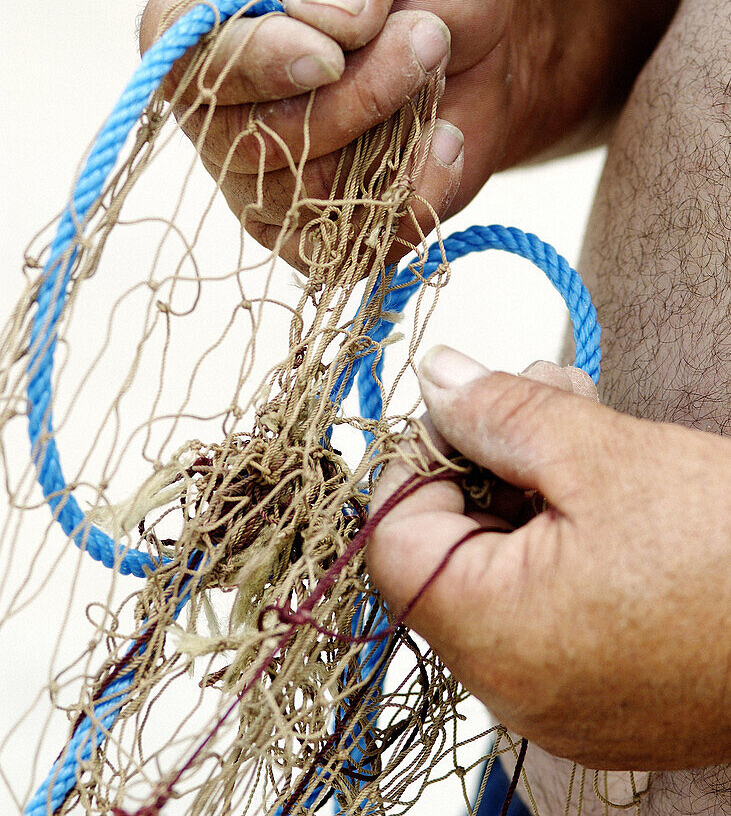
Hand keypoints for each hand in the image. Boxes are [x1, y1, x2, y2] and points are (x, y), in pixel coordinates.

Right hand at [139, 0, 535, 266]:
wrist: (487, 29)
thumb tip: (323, 18)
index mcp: (206, 10)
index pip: (187, 61)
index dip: (256, 65)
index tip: (332, 51)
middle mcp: (220, 105)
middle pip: (250, 142)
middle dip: (356, 97)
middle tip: (428, 35)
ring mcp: (264, 174)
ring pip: (308, 198)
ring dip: (393, 140)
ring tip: (437, 73)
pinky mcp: (320, 227)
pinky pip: (353, 246)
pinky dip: (414, 198)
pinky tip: (446, 140)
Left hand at [367, 349, 730, 769]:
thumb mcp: (604, 454)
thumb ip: (500, 411)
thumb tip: (438, 380)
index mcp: (498, 638)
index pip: (395, 538)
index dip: (421, 459)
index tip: (467, 413)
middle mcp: (515, 690)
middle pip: (449, 554)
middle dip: (487, 461)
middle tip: (540, 402)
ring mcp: (561, 703)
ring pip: (501, 577)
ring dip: (528, 492)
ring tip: (585, 430)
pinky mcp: (604, 699)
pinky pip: (546, 612)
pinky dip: (559, 545)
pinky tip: (607, 491)